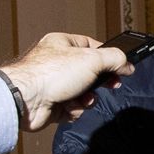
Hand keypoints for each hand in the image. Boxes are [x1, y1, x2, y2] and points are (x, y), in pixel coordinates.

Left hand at [0, 32, 133, 130]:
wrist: (26, 100)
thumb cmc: (49, 74)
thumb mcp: (92, 59)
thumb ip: (115, 59)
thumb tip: (128, 64)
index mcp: (63, 44)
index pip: (92, 46)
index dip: (109, 57)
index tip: (122, 66)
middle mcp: (58, 63)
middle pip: (90, 72)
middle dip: (100, 82)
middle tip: (111, 84)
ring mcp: (55, 84)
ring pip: (84, 93)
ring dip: (87, 98)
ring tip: (82, 99)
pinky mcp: (52, 104)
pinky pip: (74, 108)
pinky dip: (75, 109)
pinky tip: (68, 106)